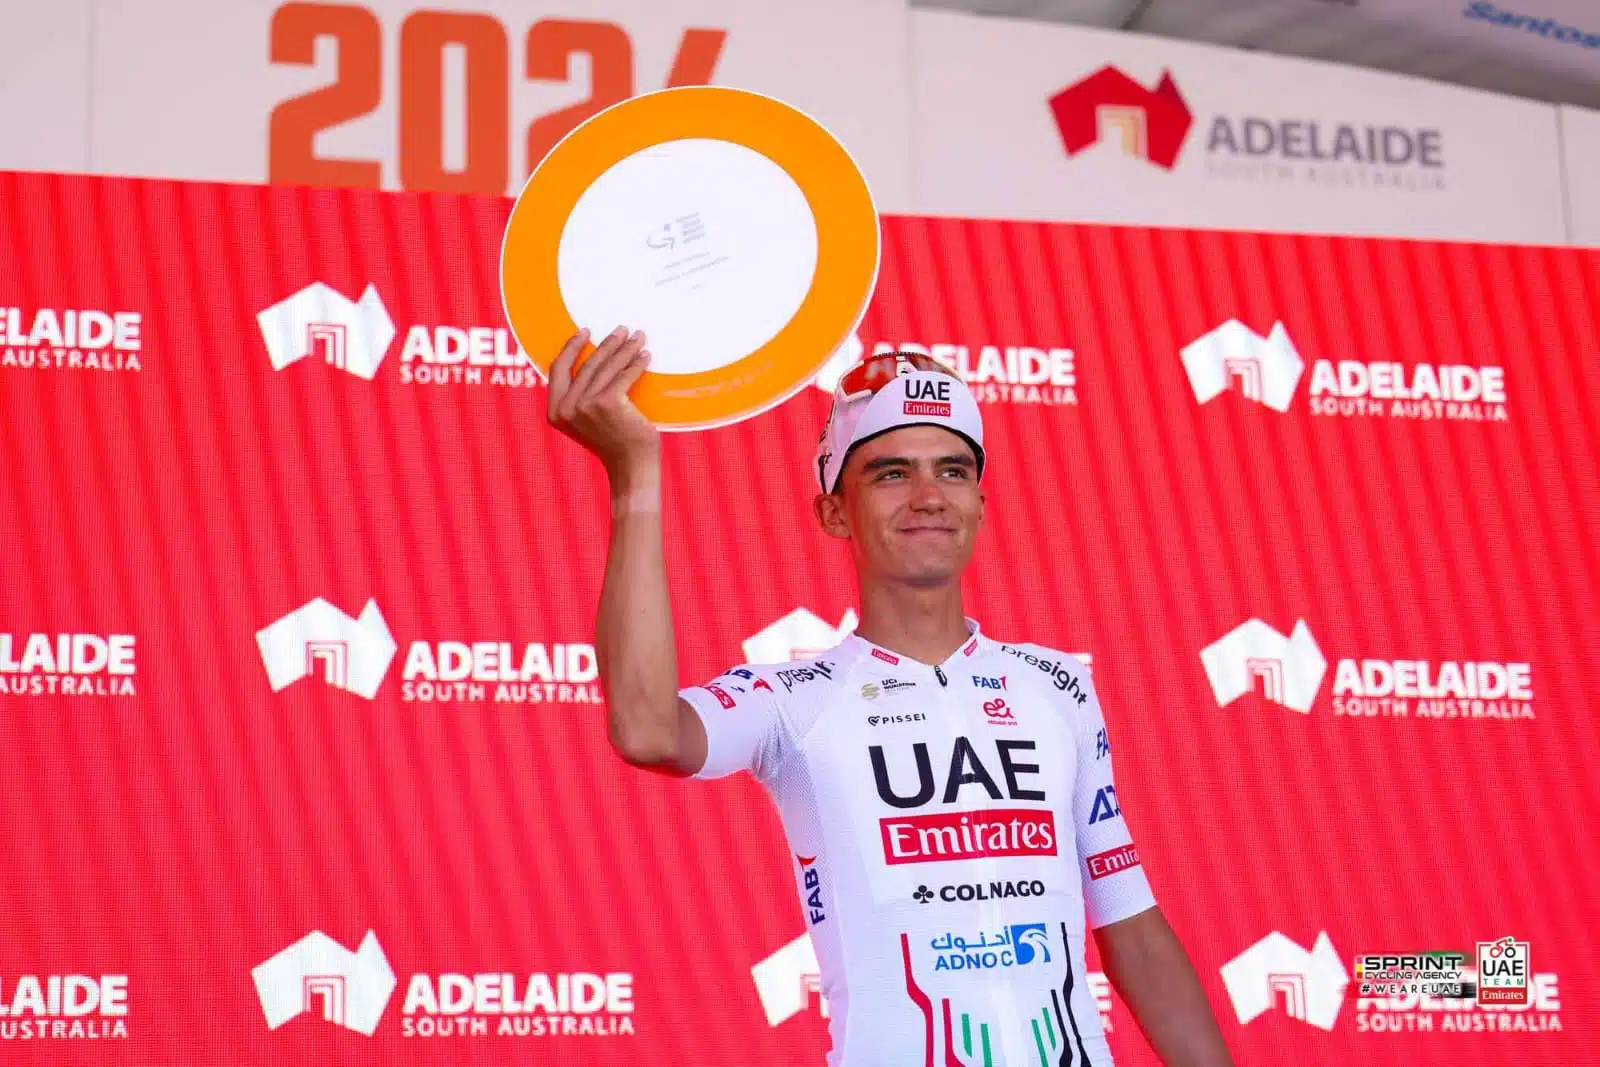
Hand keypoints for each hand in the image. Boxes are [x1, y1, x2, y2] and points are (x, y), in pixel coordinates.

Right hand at [547, 326, 658, 475]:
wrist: (630, 466)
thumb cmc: (614, 442)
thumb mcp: (586, 421)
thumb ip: (579, 398)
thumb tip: (591, 362)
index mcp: (555, 411)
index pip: (558, 369)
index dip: (571, 347)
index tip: (585, 331)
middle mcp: (567, 408)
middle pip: (588, 364)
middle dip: (608, 343)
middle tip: (622, 330)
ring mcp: (586, 405)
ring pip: (608, 367)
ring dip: (625, 348)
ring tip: (638, 337)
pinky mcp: (608, 403)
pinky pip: (625, 375)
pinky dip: (637, 363)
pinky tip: (645, 355)